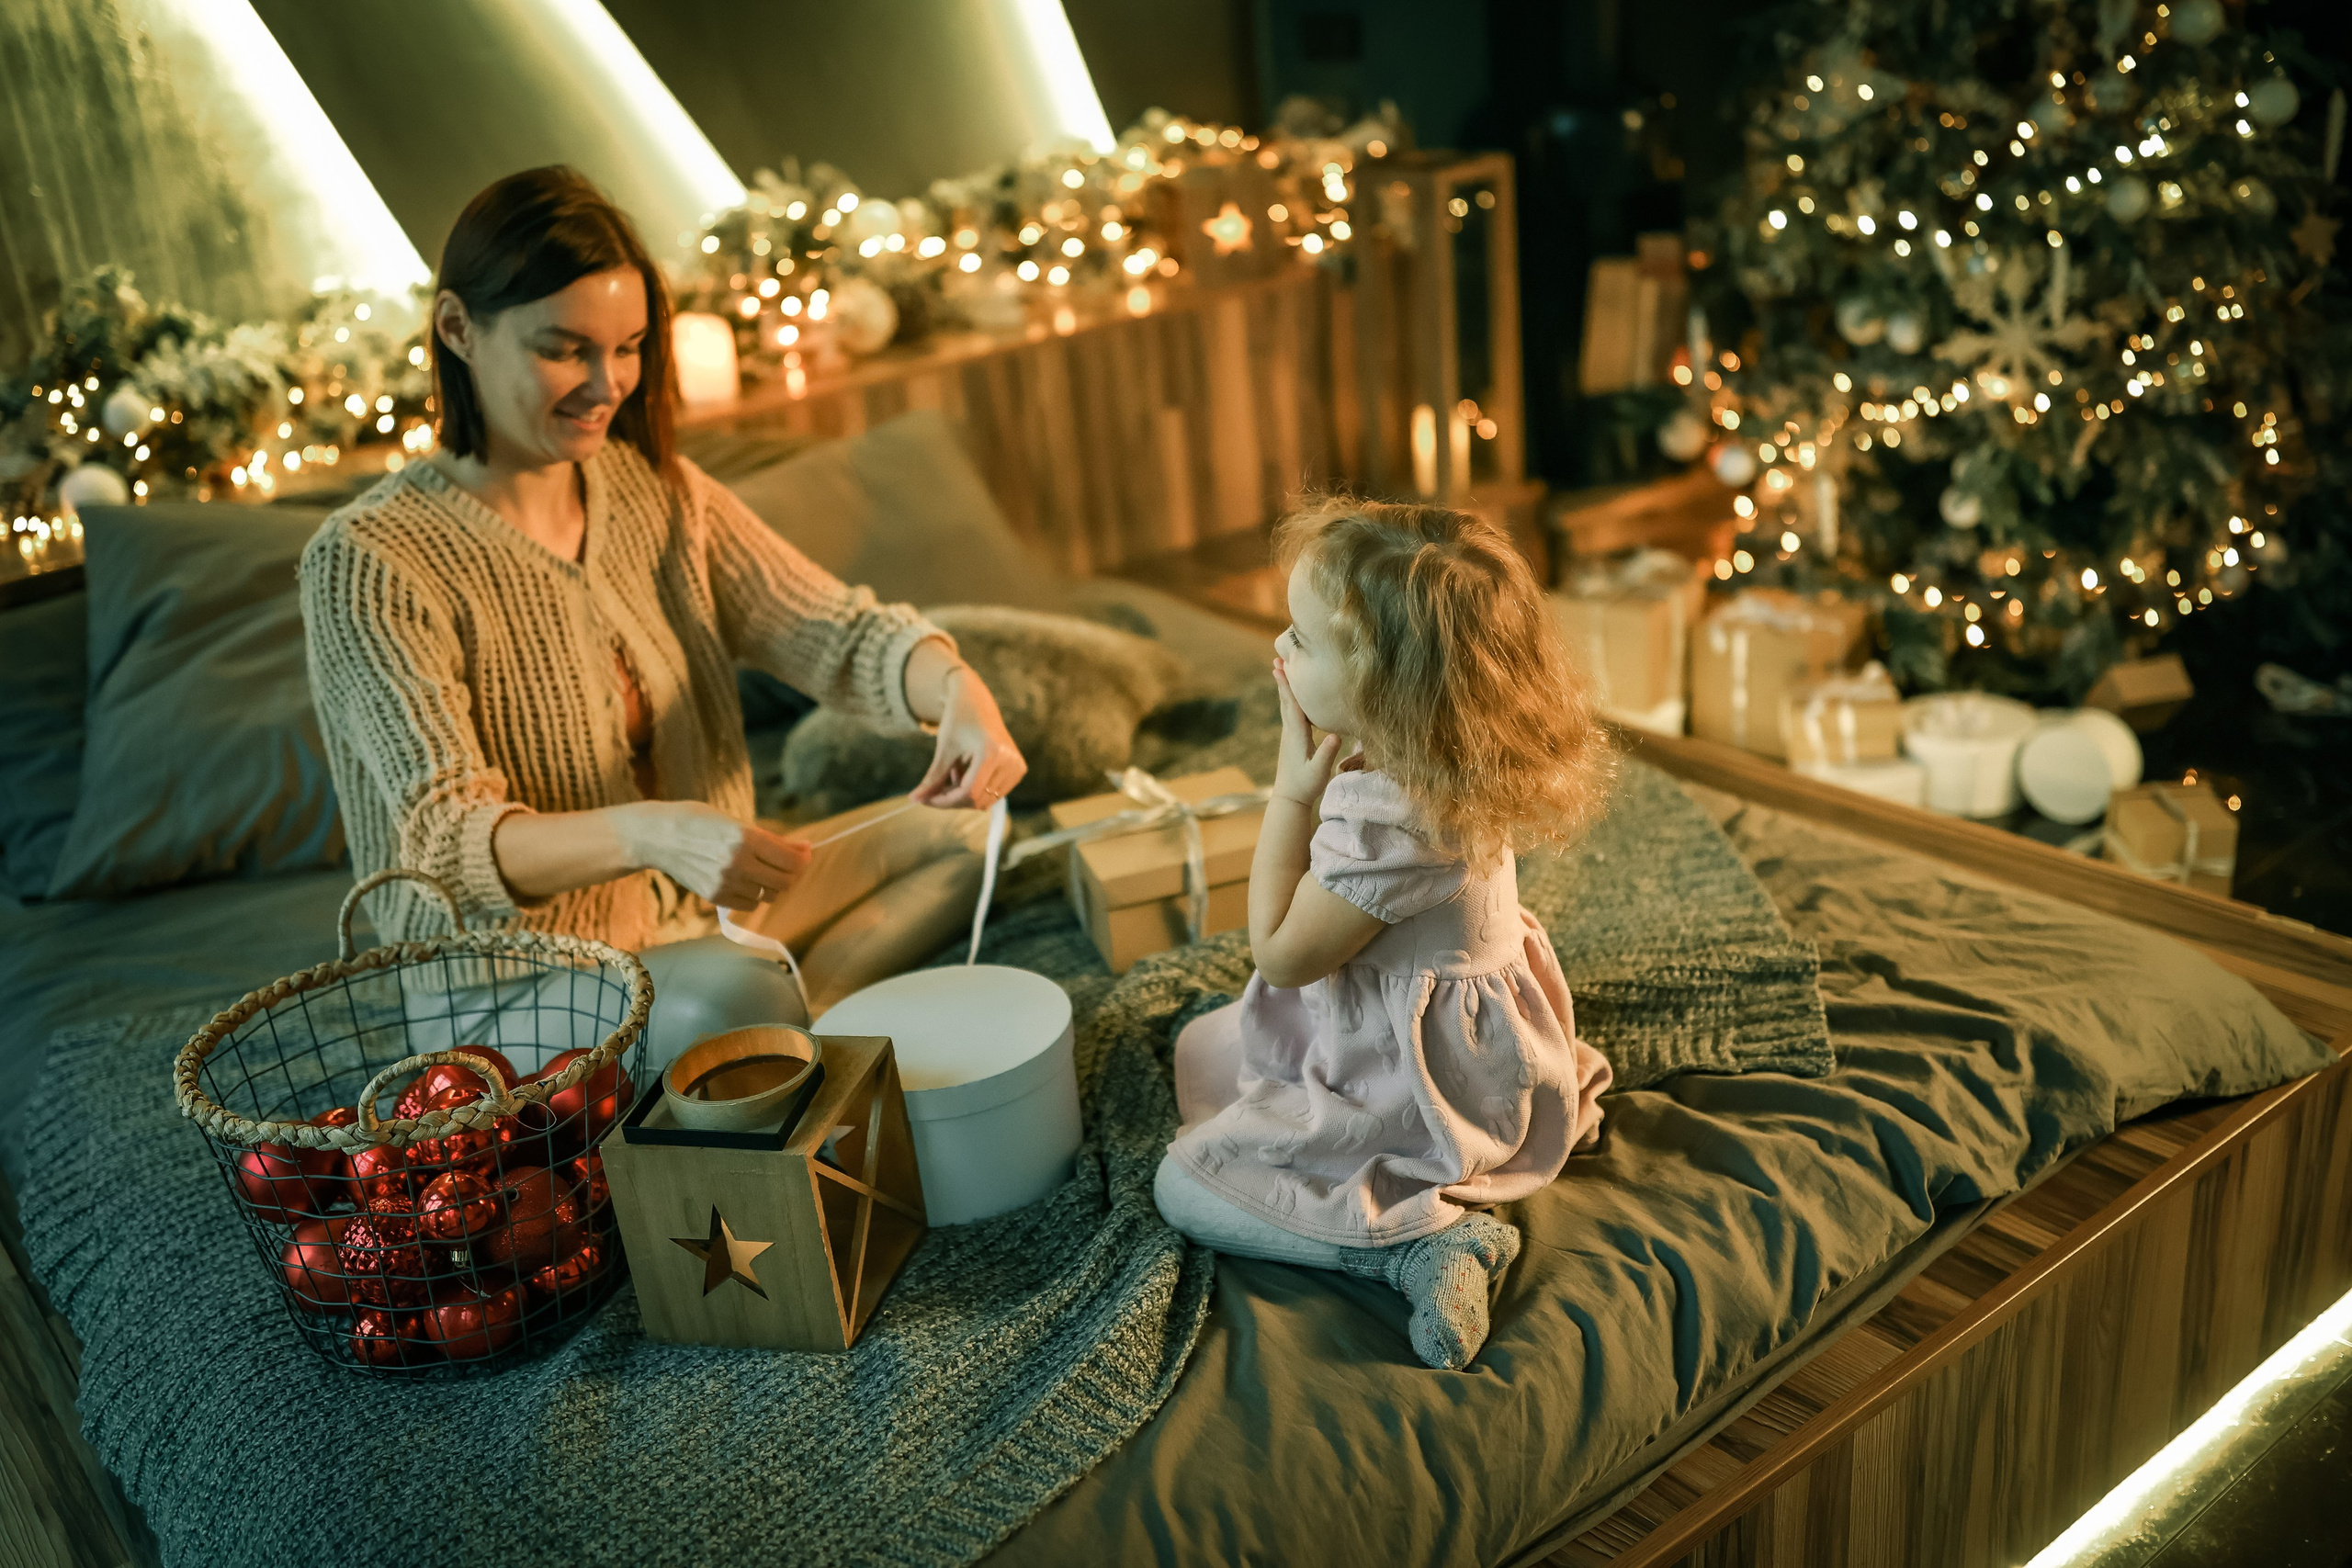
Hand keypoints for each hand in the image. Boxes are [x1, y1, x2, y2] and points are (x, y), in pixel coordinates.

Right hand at [608, 801, 811, 910]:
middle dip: (792, 873)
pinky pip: (750, 904)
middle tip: (788, 863)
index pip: (791, 860)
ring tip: (764, 870)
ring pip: (769, 895)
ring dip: (773, 884)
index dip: (803, 858)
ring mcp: (726, 883)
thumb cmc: (697, 821)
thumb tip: (803, 849)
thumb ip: (771, 838)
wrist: (657, 837)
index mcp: (746, 838)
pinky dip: (755, 895)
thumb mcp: (735, 821)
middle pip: (785, 881)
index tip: (803, 853)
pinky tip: (747, 881)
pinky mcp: (715, 897)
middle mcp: (738, 863)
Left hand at [913, 665, 1027, 808]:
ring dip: (963, 794)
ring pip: (985, 800)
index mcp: (992, 752)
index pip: (968, 792)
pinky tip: (965, 771)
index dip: (945, 801)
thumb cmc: (958, 720)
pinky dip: (975, 790)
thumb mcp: (944, 749)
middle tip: (935, 788)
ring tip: (953, 771)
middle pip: (978, 800)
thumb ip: (933, 778)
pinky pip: (993, 793)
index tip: (926, 800)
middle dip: (953, 799)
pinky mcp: (1018, 770)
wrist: (976, 701)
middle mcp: (1009, 761)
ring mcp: (1017, 767)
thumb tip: (915, 800)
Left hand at [1272, 657, 1341, 807]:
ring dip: (1284, 687)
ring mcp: (1289, 735)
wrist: (1289, 799)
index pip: (1292, 706)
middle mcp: (1290, 732)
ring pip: (1287, 705)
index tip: (1280, 668)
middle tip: (1277, 659)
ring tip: (1280, 668)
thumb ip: (1327, 754)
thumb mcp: (1319, 772)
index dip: (1288, 686)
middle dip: (1282, 680)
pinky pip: (1291, 712)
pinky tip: (1293, 693)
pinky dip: (1290, 698)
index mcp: (1297, 735)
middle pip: (1286, 700)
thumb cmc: (1306, 786)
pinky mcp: (1292, 739)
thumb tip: (1337, 735)